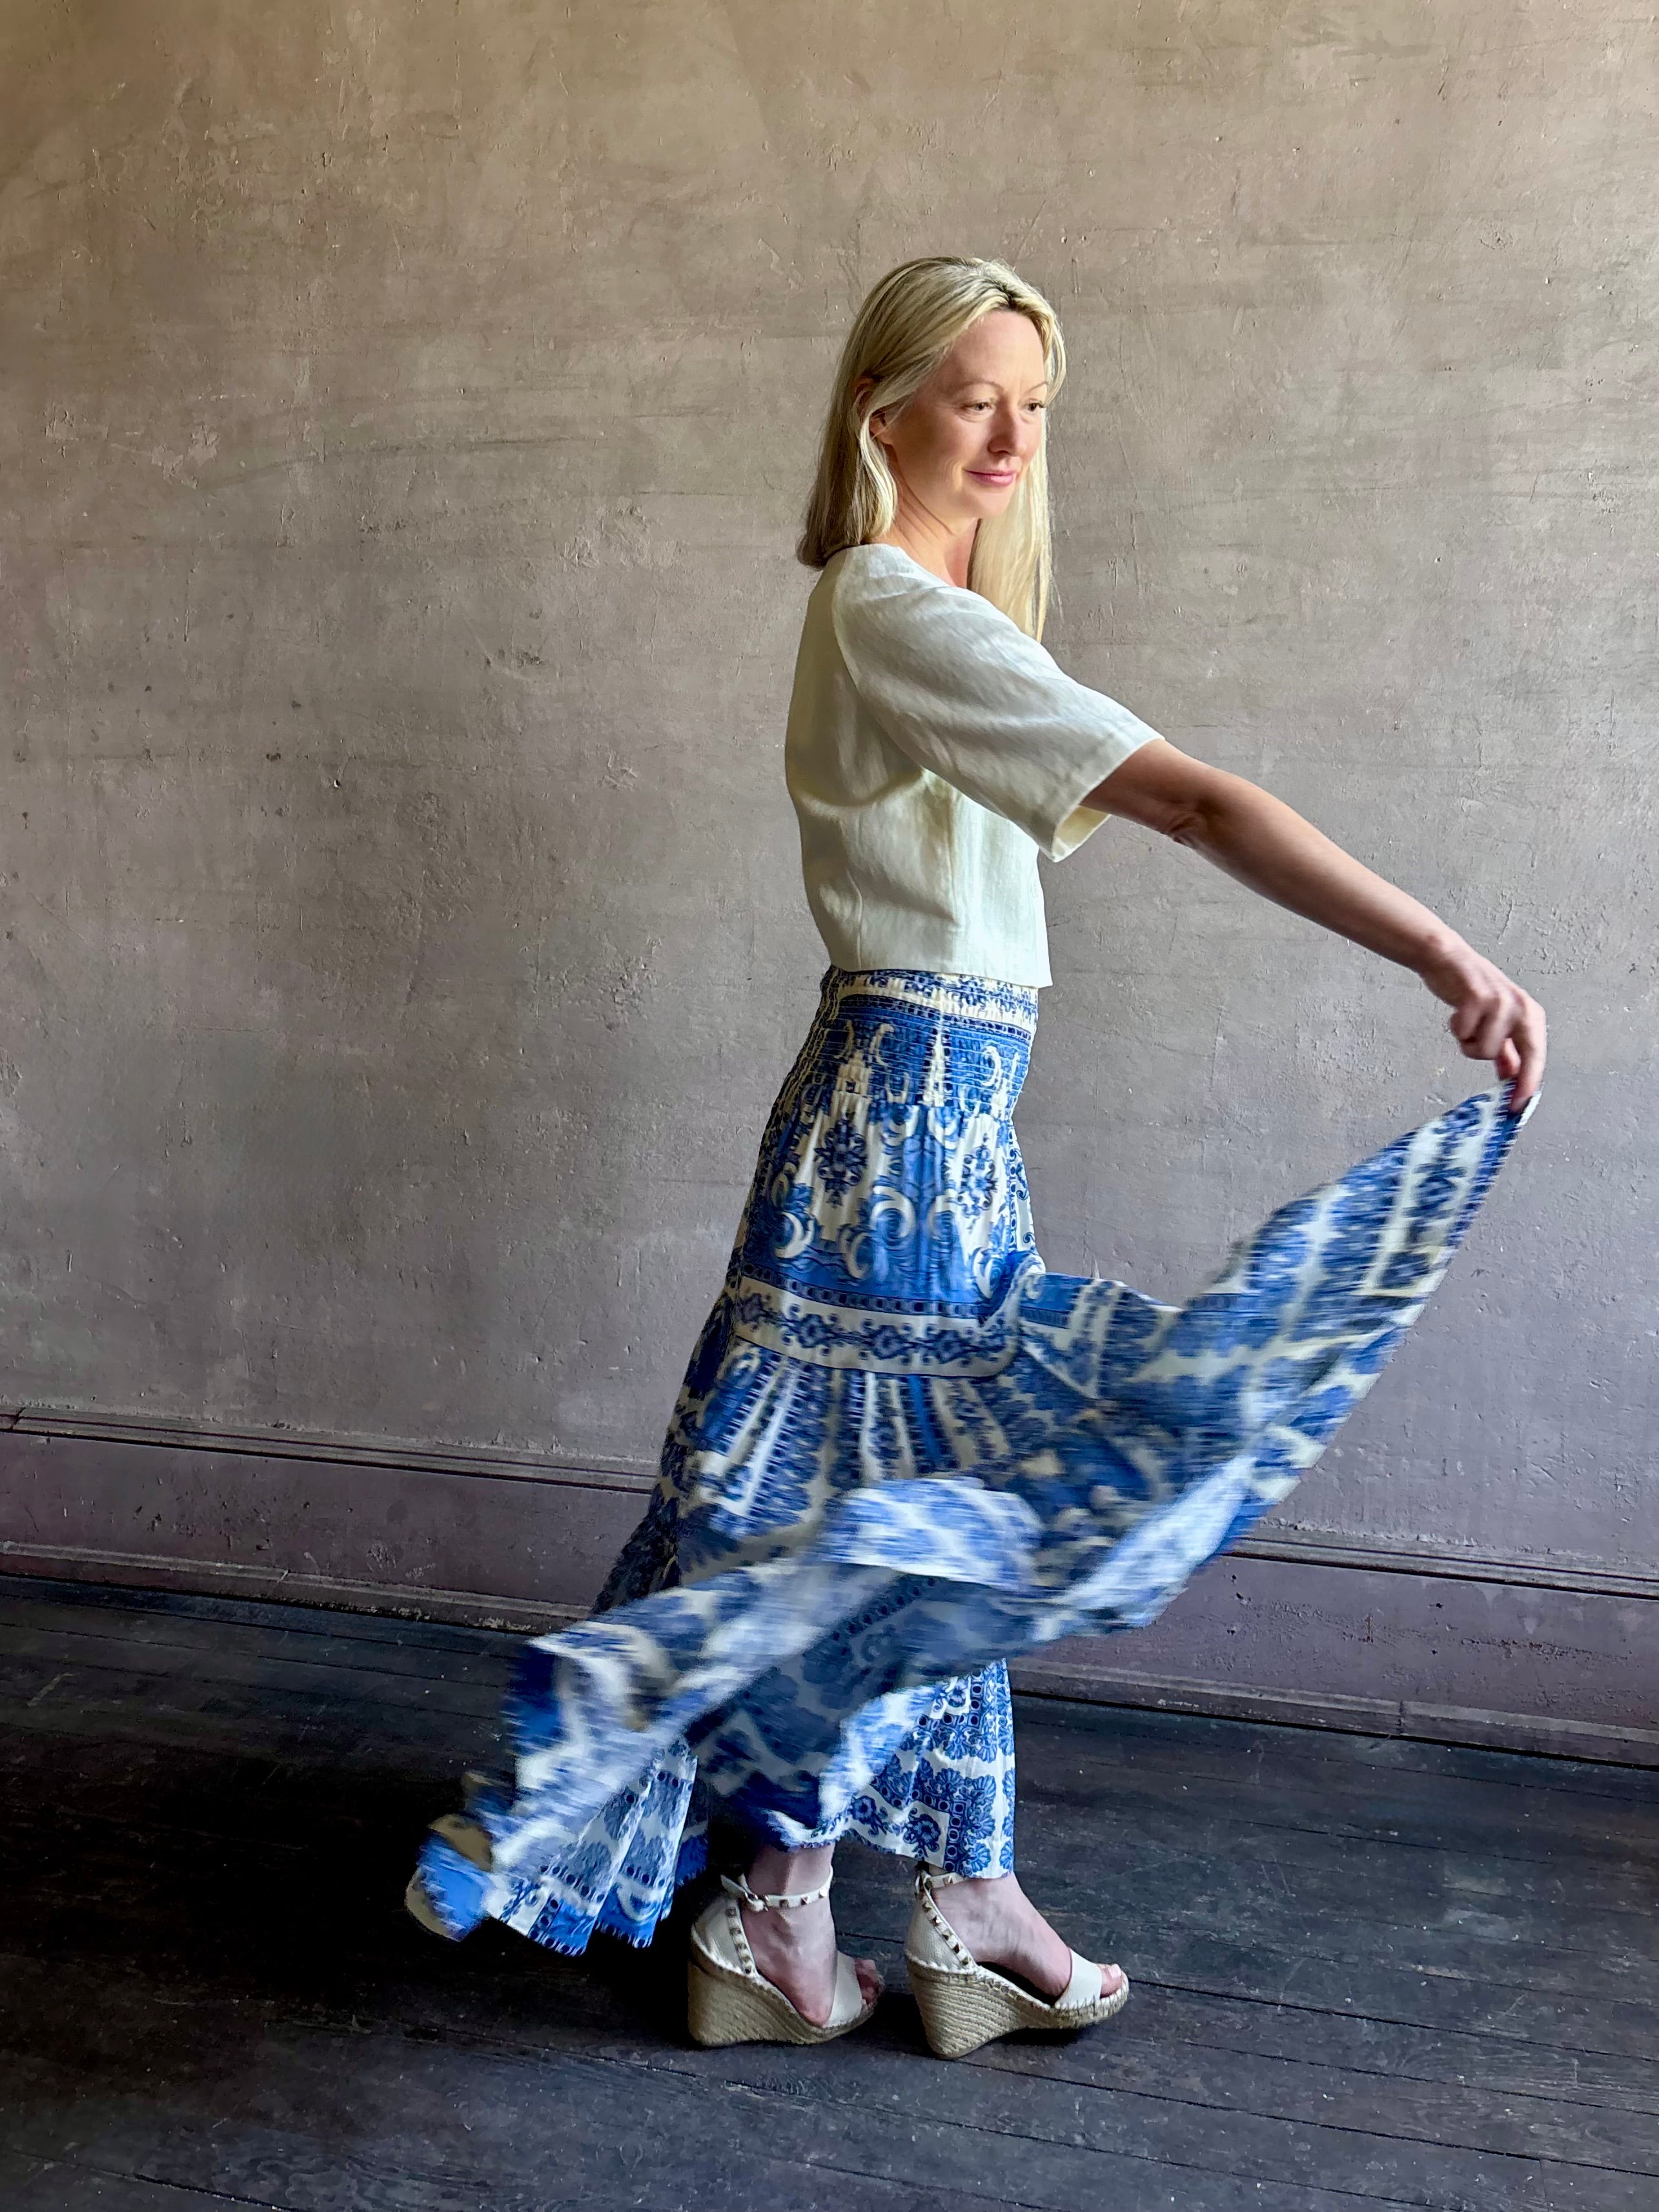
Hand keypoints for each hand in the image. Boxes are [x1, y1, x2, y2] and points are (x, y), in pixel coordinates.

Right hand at [1416, 936, 1545, 1112]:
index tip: (1518, 1107)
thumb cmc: (1474, 992)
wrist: (1449, 960)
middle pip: (1511, 1056)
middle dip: (1497, 1066)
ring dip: (1468, 1042)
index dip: (1528, 1084)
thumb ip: (1507, 1051)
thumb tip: (1513, 1077)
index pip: (1536, 1056)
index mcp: (1530, 1015)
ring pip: (1483, 1049)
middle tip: (1494, 1085)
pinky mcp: (1477, 997)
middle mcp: (1520, 1008)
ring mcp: (1500, 1002)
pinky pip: (1464, 1033)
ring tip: (1467, 1024)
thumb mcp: (1499, 1021)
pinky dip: (1457, 1029)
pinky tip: (1458, 1014)